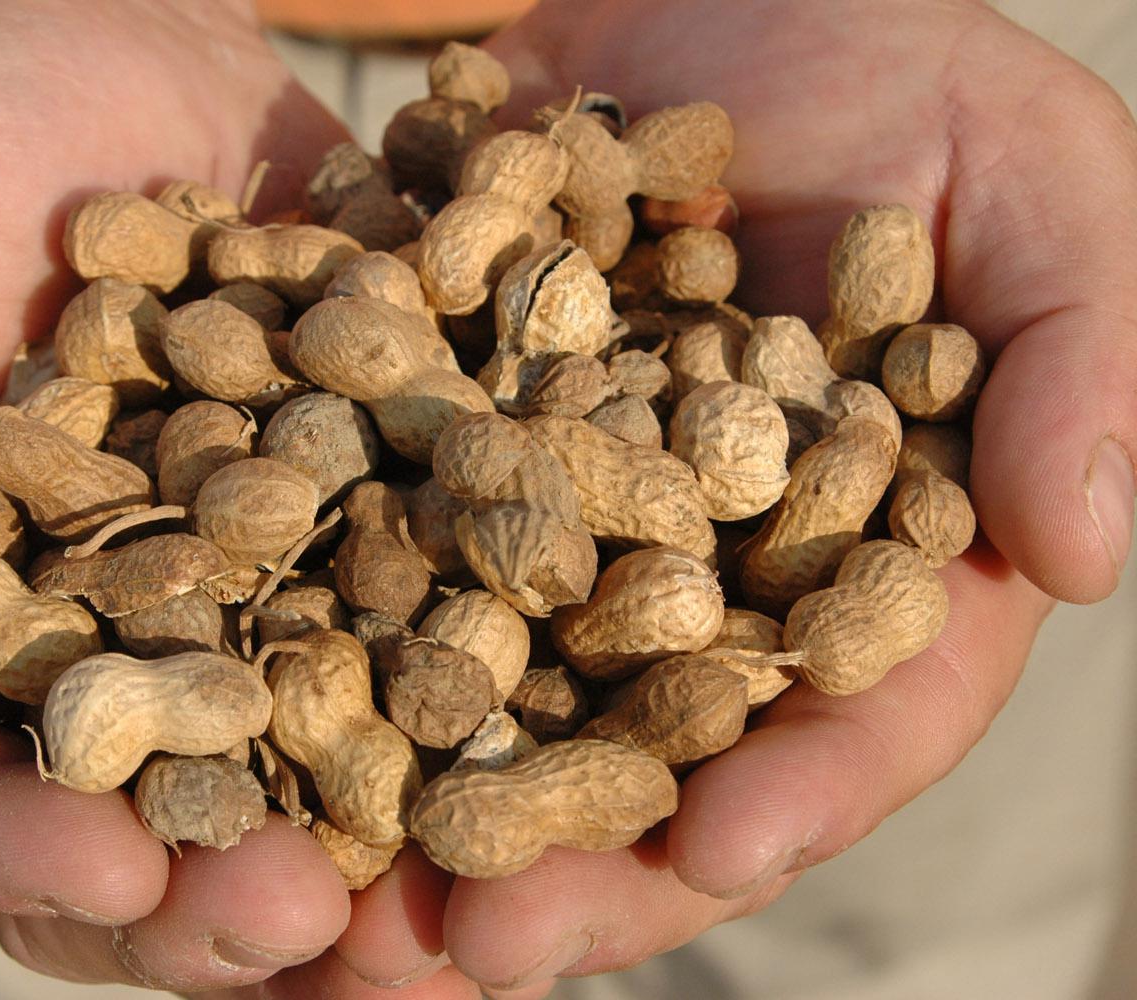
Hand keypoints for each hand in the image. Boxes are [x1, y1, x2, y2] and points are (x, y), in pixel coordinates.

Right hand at [0, 0, 450, 993]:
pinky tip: (550, 739)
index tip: (102, 878)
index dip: (2, 839)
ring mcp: (218, 609)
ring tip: (447, 906)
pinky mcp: (343, 540)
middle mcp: (68, 652)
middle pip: (124, 818)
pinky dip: (468, 696)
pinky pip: (409, 637)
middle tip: (299, 931)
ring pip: (281, 772)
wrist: (102, 38)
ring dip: (360, 844)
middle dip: (205, 891)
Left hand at [347, 0, 1132, 991]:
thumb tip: (1084, 554)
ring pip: (500, 711)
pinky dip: (322, 664)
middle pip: (656, 753)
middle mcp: (709, 577)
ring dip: (424, 814)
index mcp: (870, 545)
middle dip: (583, 858)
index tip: (727, 852)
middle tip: (490, 946)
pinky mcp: (440, 484)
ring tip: (340, 910)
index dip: (804, 783)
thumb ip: (1083, 345)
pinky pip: (374, 590)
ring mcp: (563, 541)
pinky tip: (249, 738)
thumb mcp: (1019, 166)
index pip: (860, 699)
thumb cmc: (874, 57)